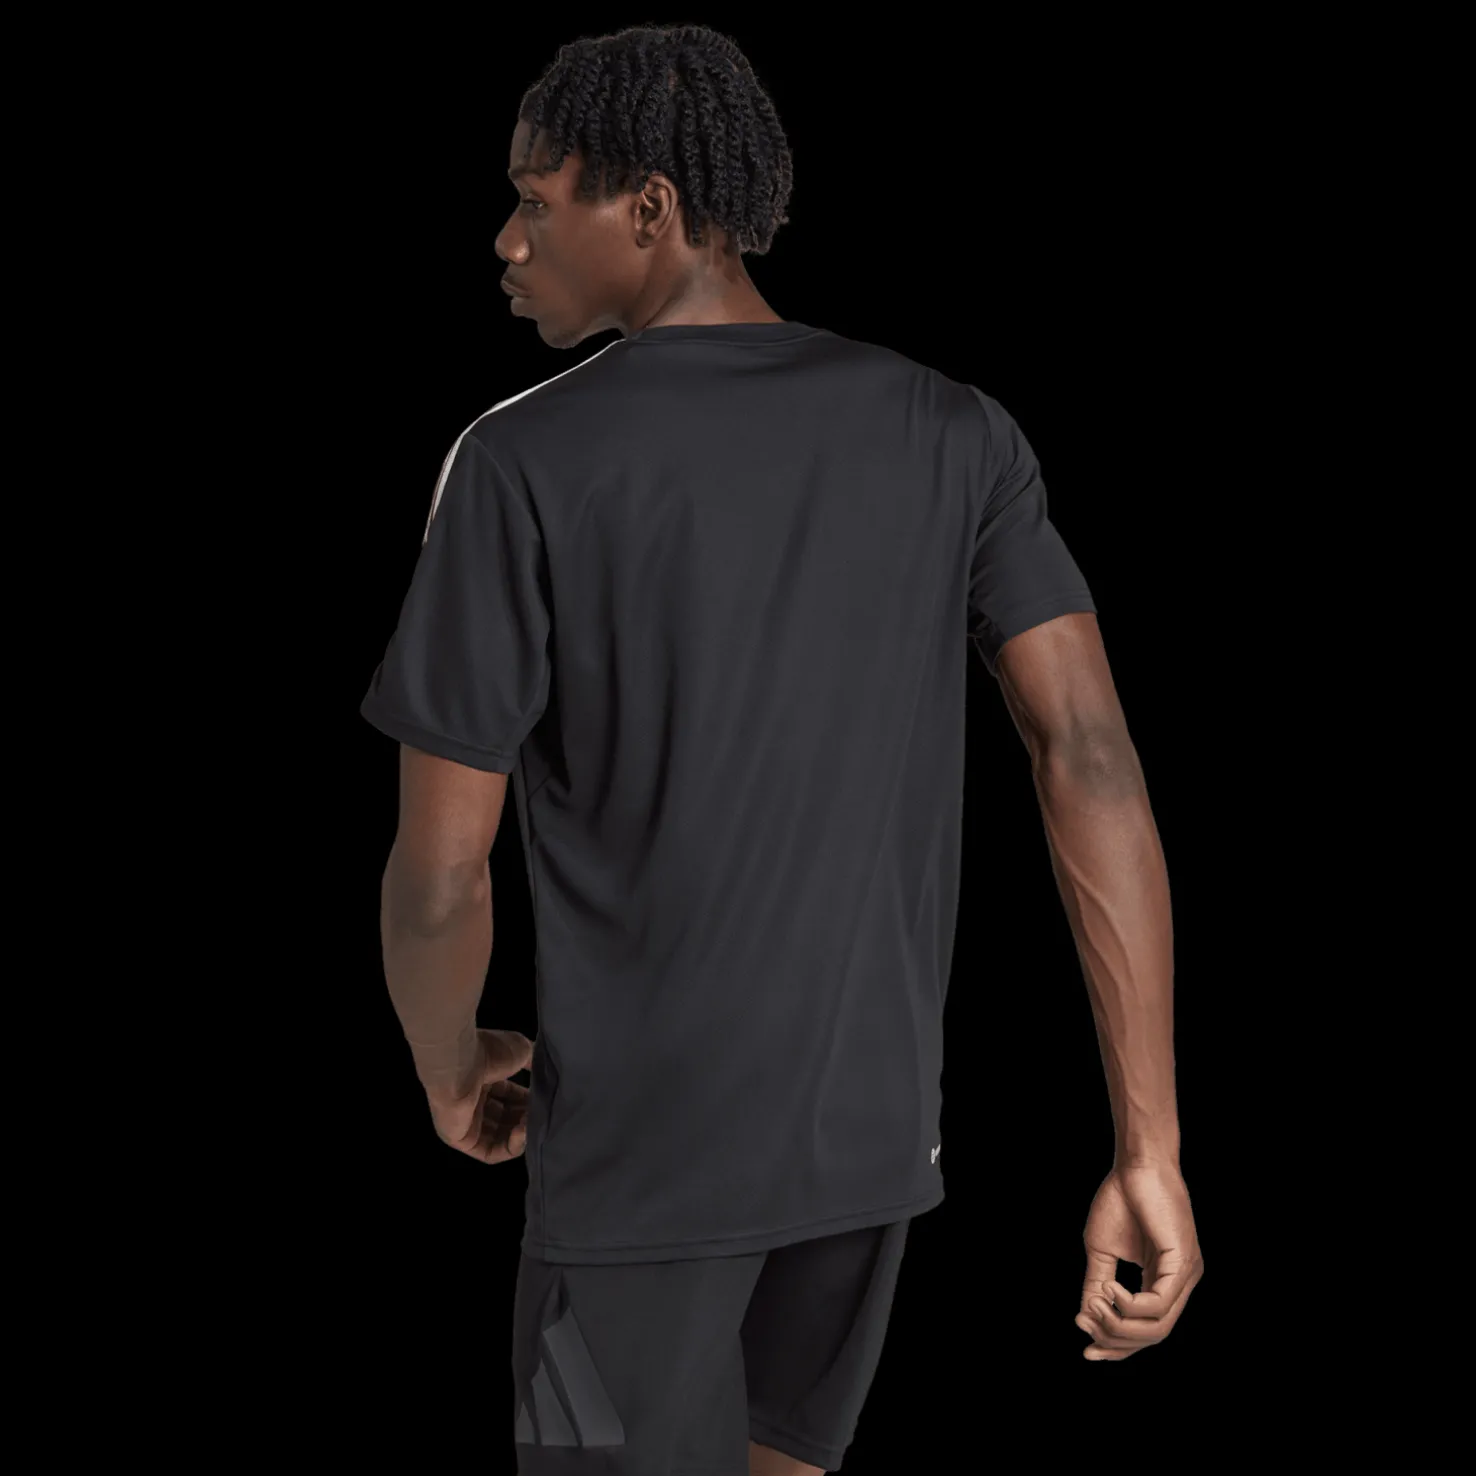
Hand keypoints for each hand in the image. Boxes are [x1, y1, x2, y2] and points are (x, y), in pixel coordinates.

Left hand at [424, 1028, 533, 1163]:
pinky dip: (510, 1147)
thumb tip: (545, 1073)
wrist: (460, 1061)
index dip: (529, 1100)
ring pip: (501, 1137)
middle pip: (506, 1118)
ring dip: (522, 1134)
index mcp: (483, 1078)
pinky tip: (522, 1134)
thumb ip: (533, 1062)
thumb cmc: (488, 1052)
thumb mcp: (521, 1049)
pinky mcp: (460, 1140)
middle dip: (527, 1118)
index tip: (545, 1100)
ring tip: (534, 1124)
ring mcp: (465, 1122)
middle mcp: (473, 1100)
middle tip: (543, 1114)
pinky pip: (489, 1152)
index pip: (510, 1096)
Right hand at [1076, 1158, 1203, 1359]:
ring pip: (1158, 1328)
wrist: (1136, 1165)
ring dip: (1120, 1325)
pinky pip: (1159, 1304)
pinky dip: (1130, 1305)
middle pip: (1153, 1336)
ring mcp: (1186, 1275)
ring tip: (1095, 1305)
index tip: (1086, 1349)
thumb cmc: (1121, 1199)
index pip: (1147, 1330)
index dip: (1117, 1346)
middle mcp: (1181, 1284)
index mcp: (1164, 1282)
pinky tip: (1111, 1290)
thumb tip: (1086, 1316)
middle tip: (1085, 1325)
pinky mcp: (1183, 1263)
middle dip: (1115, 1339)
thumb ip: (1098, 1284)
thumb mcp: (1101, 1250)